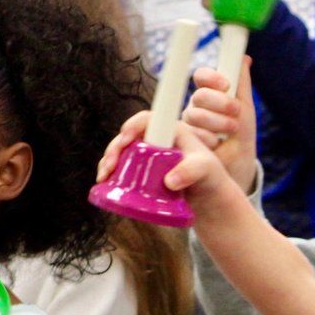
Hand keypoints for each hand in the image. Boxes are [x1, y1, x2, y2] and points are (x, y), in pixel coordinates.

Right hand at [97, 112, 243, 204]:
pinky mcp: (143, 170)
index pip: (147, 120)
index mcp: (171, 129)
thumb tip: (169, 181)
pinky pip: (123, 167)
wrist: (208, 194)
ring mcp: (148, 154)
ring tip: (104, 177)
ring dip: (109, 162)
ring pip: (122, 152)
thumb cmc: (210, 176)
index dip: (132, 126)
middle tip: (110, 166)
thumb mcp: (205, 170)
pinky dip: (112, 173)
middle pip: (128, 137)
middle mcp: (156, 139)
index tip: (125, 139)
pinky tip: (105, 182)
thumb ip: (191, 171)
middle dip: (115, 149)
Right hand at [184, 57, 257, 192]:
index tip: (226, 84)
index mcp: (209, 96)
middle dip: (218, 102)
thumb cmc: (240, 138)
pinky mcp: (179, 143)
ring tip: (228, 133)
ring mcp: (186, 125)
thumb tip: (245, 58)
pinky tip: (214, 145)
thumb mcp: (246, 111)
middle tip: (235, 113)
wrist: (237, 169)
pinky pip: (187, 133)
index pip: (202, 77)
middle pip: (198, 95)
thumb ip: (242, 85)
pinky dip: (204, 137)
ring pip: (193, 113)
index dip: (211, 77)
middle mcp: (195, 108)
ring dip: (214, 122)